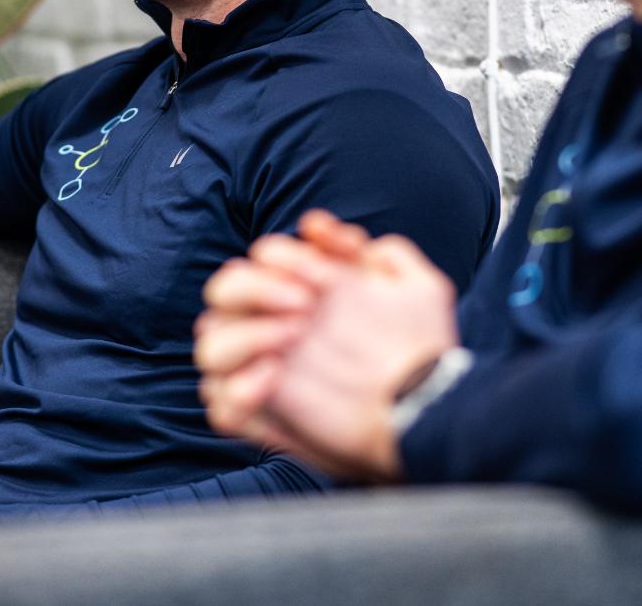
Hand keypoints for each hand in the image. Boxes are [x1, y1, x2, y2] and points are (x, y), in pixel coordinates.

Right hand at [197, 210, 460, 480]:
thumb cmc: (418, 347)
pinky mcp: (264, 417)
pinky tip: (272, 382)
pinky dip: (236, 393)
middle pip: (222, 292)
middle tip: (304, 306)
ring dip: (243, 338)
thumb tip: (316, 225)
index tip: (324, 273)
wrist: (430, 409)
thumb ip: (373, 251)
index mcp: (301, 291)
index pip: (261, 259)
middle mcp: (274, 327)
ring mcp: (262, 371)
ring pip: (210, 345)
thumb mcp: (415, 289)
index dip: (282, 257)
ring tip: (293, 339)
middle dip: (254, 289)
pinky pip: (219, 406)